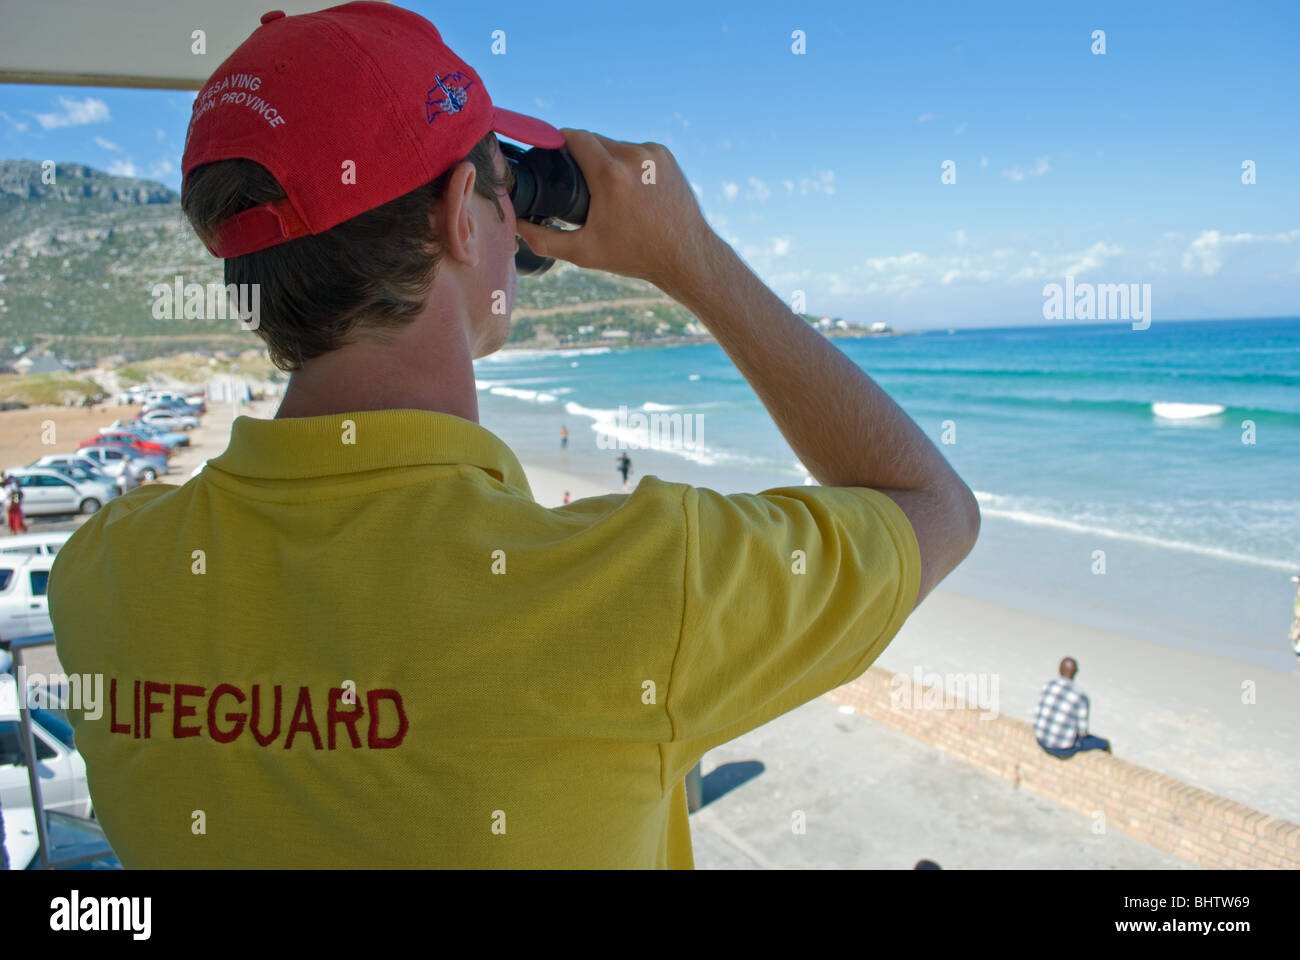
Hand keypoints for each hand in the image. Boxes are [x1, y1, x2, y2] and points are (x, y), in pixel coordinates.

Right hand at [514, 129, 719, 289]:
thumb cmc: (634, 256)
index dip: (557, 142)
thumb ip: (544, 239)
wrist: (685, 256)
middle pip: (593, 140)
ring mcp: (653, 154)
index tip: (549, 154)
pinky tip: (628, 186)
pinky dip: (627, 163)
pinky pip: (635, 151)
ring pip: (615, 145)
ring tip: (605, 189)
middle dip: (581, 156)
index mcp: (610, 175)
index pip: (573, 136)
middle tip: (578, 184)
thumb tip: (516, 225)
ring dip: (605, 159)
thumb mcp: (584, 252)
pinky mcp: (665, 156)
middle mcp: (633, 157)